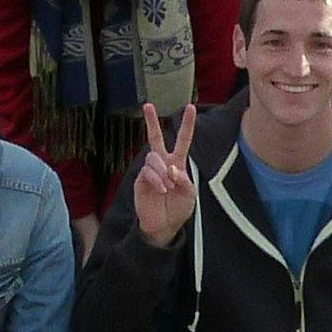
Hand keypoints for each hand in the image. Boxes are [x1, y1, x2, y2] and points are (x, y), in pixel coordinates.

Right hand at [127, 103, 195, 243]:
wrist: (164, 226)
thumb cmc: (179, 208)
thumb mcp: (190, 194)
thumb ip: (184, 179)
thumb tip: (172, 168)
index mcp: (177, 163)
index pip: (182, 140)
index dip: (187, 124)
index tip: (191, 107)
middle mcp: (162, 163)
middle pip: (155, 138)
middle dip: (151, 121)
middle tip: (148, 105)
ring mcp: (150, 171)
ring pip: (153, 158)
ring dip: (162, 171)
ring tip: (167, 187)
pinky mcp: (140, 181)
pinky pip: (147, 172)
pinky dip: (156, 180)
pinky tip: (161, 190)